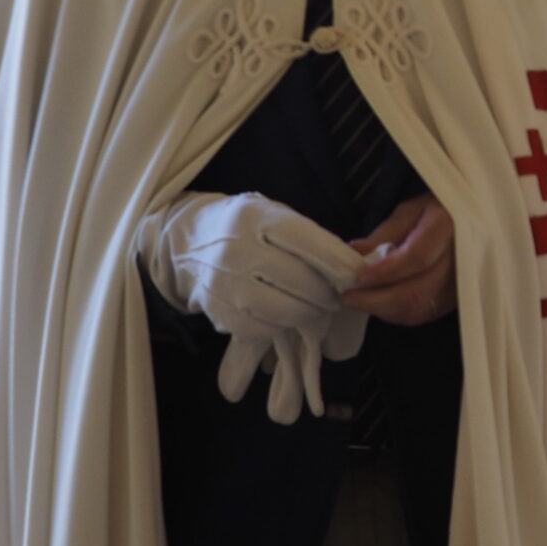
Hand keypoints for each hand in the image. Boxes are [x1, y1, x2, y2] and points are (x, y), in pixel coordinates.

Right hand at [137, 192, 363, 420]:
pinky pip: (264, 330)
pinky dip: (282, 326)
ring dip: (309, 314)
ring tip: (313, 306)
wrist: (189, 242)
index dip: (339, 263)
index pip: (309, 243)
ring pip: (285, 312)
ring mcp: (226, 285)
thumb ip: (310, 238)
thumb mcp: (276, 216)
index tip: (357, 275)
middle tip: (335, 296)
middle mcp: (238, 250)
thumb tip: (353, 270)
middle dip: (328, 294)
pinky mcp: (219, 313)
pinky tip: (283, 314)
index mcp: (258, 218)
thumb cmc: (247, 228)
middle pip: (301, 283)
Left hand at [343, 193, 456, 325]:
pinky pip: (424, 315)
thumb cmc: (440, 211)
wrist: (474, 222)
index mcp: (448, 227)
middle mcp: (460, 259)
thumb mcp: (412, 210)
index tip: (358, 276)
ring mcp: (462, 284)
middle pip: (416, 292)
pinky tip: (382, 305)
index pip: (417, 257)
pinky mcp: (458, 299)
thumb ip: (384, 233)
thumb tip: (354, 252)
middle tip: (349, 296)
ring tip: (362, 300)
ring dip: (384, 310)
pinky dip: (398, 314)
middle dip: (376, 300)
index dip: (386, 271)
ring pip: (418, 309)